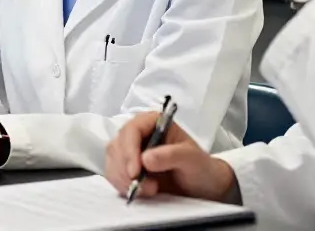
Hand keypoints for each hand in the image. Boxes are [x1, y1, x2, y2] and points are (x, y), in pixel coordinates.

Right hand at [105, 112, 238, 202]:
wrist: (202, 187)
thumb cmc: (200, 167)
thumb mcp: (192, 159)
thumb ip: (171, 155)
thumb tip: (146, 158)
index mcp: (154, 122)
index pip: (132, 130)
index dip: (129, 150)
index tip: (135, 172)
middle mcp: (139, 134)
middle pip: (118, 145)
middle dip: (126, 169)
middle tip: (146, 187)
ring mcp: (131, 151)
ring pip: (112, 161)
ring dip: (123, 180)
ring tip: (148, 191)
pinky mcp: (127, 168)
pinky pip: (113, 175)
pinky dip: (122, 186)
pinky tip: (140, 192)